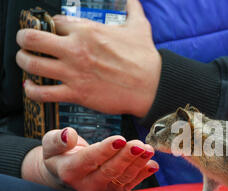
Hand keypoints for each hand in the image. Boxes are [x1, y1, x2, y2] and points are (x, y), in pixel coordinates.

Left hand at [16, 0, 159, 117]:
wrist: (153, 86)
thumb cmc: (146, 58)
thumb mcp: (139, 26)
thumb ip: (132, 9)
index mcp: (87, 30)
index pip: (55, 21)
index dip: (52, 26)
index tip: (53, 32)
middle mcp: (75, 49)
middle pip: (32, 38)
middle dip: (25, 39)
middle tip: (26, 43)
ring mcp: (74, 72)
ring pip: (32, 63)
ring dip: (24, 62)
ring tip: (26, 62)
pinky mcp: (76, 93)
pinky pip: (42, 93)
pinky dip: (32, 90)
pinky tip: (32, 87)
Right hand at [21, 128, 158, 190]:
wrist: (65, 173)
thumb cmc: (61, 154)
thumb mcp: (51, 144)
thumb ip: (57, 140)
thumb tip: (68, 135)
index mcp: (70, 171)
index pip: (89, 160)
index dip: (105, 150)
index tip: (119, 139)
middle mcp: (87, 185)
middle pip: (110, 171)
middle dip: (126, 156)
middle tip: (139, 144)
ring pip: (123, 177)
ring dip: (138, 164)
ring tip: (148, 150)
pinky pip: (131, 183)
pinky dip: (143, 174)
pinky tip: (153, 164)